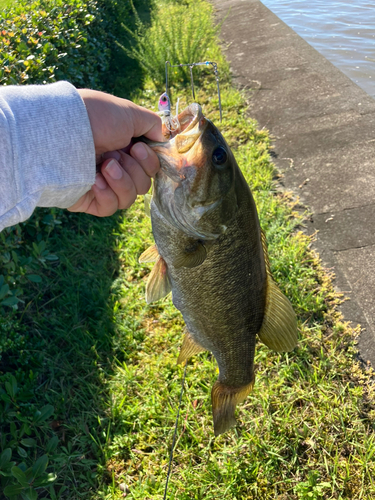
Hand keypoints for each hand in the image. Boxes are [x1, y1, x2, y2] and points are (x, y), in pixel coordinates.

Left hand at [68, 89, 163, 215]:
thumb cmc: (95, 117)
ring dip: (122, 181)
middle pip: (144, 185)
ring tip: (105, 165)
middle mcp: (115, 167)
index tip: (138, 149)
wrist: (64, 129)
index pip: (150, 168)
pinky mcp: (88, 200)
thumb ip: (152, 125)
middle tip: (116, 155)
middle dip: (135, 170)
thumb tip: (163, 138)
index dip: (150, 162)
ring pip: (130, 199)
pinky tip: (95, 180)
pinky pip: (110, 207)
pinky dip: (107, 194)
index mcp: (125, 149)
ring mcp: (102, 185)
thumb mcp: (130, 113)